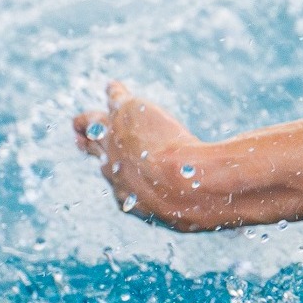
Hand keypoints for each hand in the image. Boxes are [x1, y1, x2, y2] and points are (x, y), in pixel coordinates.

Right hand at [73, 82, 213, 229]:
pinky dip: (116, 93)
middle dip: (91, 145)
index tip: (116, 168)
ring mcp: (113, 140)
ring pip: (93, 125)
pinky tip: (115, 86)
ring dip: (91, 120)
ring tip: (90, 114)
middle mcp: (111, 169)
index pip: (116, 181)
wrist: (182, 184)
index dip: (118, 173)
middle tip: (84, 140)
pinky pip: (114, 99)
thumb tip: (218, 215)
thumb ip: (192, 212)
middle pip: (96, 152)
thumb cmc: (192, 203)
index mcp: (126, 196)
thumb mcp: (189, 215)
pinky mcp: (123, 114)